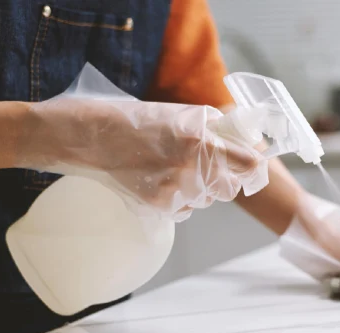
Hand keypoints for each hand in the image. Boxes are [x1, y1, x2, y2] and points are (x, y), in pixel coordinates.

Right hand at [18, 97, 266, 219]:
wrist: (86, 137)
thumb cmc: (133, 120)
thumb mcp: (178, 115)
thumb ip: (213, 130)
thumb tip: (245, 143)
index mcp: (201, 138)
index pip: (248, 162)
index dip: (253, 167)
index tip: (253, 167)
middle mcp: (193, 166)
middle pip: (228, 188)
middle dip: (222, 180)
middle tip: (202, 167)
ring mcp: (176, 189)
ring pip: (206, 200)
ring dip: (198, 190)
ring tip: (170, 169)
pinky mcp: (160, 206)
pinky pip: (184, 210)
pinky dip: (177, 200)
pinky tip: (157, 181)